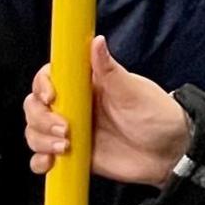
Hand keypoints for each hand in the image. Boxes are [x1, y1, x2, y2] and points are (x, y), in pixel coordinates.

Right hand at [26, 36, 191, 187]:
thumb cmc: (157, 116)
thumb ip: (110, 69)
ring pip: (35, 131)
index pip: (50, 77)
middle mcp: (75, 106)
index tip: (52, 97)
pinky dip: (39, 161)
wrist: (169, 154)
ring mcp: (71, 131)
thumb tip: (97, 40)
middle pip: (35, 106)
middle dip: (41, 118)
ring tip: (65, 147)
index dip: (43, 85)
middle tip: (65, 130)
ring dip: (41, 140)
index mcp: (87, 84)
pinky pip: (43, 157)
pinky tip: (51, 164)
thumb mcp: (133, 92)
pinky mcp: (72, 155)